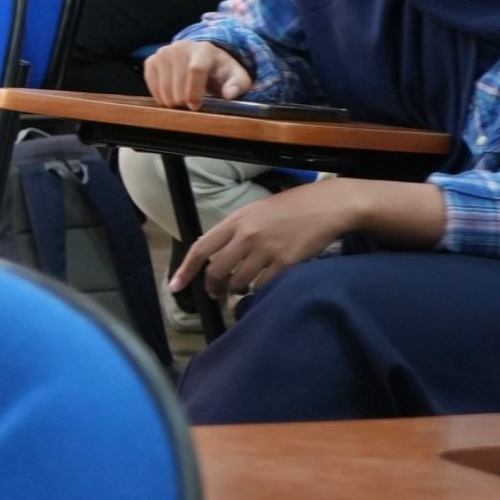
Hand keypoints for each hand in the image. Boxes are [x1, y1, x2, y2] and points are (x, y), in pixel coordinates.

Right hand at [143, 40, 252, 108]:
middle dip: (183, 100)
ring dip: (171, 100)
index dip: (194, 91)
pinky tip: (171, 96)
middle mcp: (181, 47)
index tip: (195, 106)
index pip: (195, 70)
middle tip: (190, 107)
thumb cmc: (222, 72)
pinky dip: (160, 95)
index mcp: (204, 49)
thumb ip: (237, 85)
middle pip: (177, 81)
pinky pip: (151, 83)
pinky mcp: (152, 60)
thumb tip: (229, 94)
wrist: (204, 59)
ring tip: (182, 101)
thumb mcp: (237, 77)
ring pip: (163, 84)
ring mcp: (164, 52)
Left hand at [171, 179, 363, 297]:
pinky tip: (261, 288)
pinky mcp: (285, 263)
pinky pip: (262, 287)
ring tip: (241, 289)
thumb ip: (236, 231)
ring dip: (236, 290)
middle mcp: (247, 235)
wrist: (324, 206)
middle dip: (213, 286)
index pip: (202, 247)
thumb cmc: (290, 208)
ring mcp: (266, 250)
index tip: (175, 285)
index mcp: (236, 219)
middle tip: (216, 293)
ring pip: (239, 282)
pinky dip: (258, 292)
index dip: (186, 269)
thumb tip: (217, 254)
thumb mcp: (255, 212)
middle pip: (217, 270)